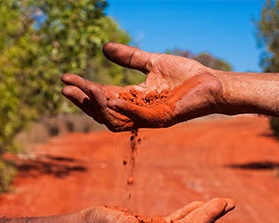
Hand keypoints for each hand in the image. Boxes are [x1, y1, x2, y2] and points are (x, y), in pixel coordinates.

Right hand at [61, 42, 223, 131]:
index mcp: (134, 98)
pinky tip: (110, 98)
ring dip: (99, 106)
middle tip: (65, 88)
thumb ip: (130, 58)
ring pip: (116, 119)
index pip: (102, 96)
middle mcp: (138, 111)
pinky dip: (124, 109)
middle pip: (103, 111)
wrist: (213, 82)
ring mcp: (150, 117)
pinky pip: (139, 118)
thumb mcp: (152, 62)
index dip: (84, 89)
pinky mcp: (163, 118)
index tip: (65, 77)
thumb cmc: (186, 75)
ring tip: (85, 89)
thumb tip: (104, 48)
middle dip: (84, 101)